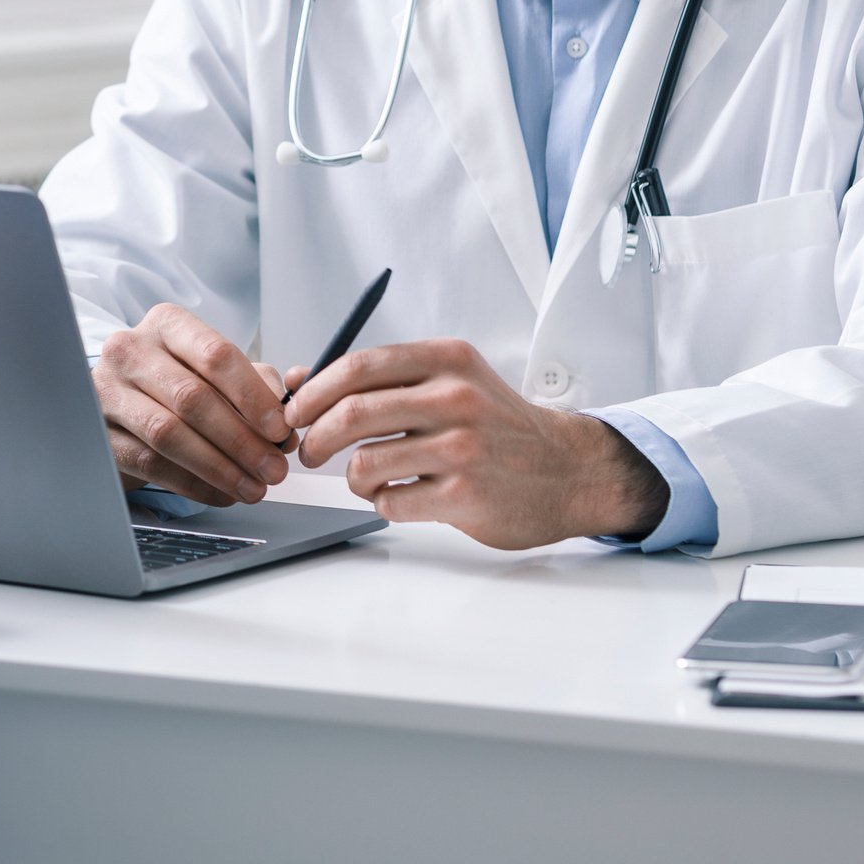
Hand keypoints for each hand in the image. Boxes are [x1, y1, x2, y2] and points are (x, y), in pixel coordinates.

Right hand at [92, 303, 292, 506]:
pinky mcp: (100, 433)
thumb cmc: (177, 384)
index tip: (280, 429)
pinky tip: (221, 493)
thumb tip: (291, 411)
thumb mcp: (217, 372)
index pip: (215, 355)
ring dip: (219, 467)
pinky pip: (151, 463)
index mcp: (167, 324)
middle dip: (241, 440)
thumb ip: (259, 384)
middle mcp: (131, 350)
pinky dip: (193, 484)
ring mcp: (108, 391)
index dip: (252, 396)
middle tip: (273, 469)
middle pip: (192, 398)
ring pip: (168, 433)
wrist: (122, 405)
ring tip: (253, 487)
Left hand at [282, 338, 667, 548]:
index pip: (358, 366)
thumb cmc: (498, 426)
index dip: (313, 391)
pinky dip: (384, 504)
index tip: (294, 411)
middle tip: (308, 452)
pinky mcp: (466, 495)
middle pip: (352, 413)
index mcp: (447, 359)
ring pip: (365, 464)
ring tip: (370, 479)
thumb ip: (385, 380)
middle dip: (315, 437)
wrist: (569, 470)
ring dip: (353, 479)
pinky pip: (391, 503)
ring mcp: (462, 448)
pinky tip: (405, 497)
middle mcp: (456, 397)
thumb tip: (300, 382)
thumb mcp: (452, 380)